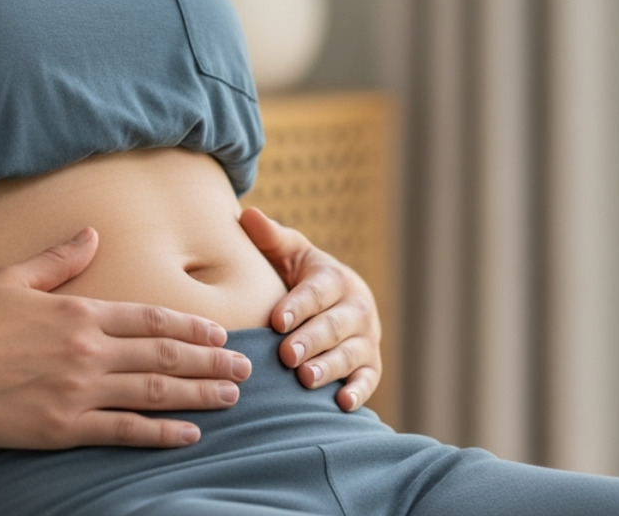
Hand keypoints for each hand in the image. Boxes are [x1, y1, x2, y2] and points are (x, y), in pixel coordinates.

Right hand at [0, 226, 251, 448]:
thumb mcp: (15, 278)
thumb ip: (59, 258)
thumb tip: (92, 232)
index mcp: (81, 312)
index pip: (152, 318)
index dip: (191, 327)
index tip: (220, 333)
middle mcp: (88, 350)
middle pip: (164, 354)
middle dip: (210, 361)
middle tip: (245, 368)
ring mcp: (78, 390)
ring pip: (153, 390)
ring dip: (197, 393)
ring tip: (230, 396)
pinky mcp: (61, 426)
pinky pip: (122, 430)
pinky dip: (160, 431)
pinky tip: (189, 433)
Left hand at [238, 206, 381, 412]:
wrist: (334, 303)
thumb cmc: (300, 279)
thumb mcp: (289, 255)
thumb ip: (270, 239)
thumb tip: (247, 215)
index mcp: (336, 279)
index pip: (319, 292)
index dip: (299, 306)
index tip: (277, 320)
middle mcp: (357, 308)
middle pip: (336, 325)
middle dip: (312, 340)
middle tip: (287, 355)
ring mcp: (367, 339)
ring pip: (352, 354)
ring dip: (330, 367)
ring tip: (306, 379)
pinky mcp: (371, 366)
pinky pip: (369, 380)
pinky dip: (359, 391)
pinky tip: (343, 404)